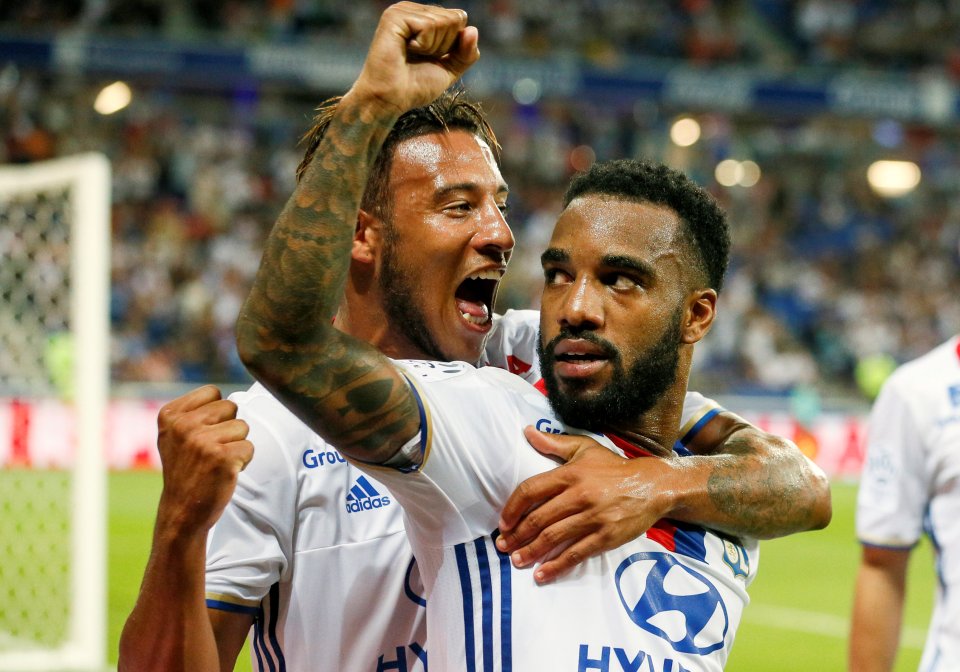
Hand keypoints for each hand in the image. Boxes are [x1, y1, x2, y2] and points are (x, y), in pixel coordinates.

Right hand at [155, 385, 252, 534]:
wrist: (182, 510)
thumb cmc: (186, 469)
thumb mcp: (177, 434)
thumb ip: (196, 410)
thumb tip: (235, 393)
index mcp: (169, 414)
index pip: (213, 392)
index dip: (216, 413)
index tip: (201, 435)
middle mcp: (183, 425)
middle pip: (231, 406)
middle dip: (228, 428)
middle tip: (210, 451)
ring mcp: (202, 441)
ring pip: (243, 426)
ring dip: (236, 445)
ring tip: (216, 462)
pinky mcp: (222, 458)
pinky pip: (249, 447)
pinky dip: (243, 461)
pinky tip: (224, 472)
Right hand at [352, 2, 479, 112]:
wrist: (391, 100)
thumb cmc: (414, 87)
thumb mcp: (449, 70)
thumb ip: (466, 53)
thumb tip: (473, 30)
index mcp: (424, 17)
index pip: (459, 18)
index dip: (452, 45)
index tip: (430, 58)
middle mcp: (413, 10)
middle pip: (455, 19)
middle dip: (444, 46)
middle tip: (420, 58)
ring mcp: (403, 11)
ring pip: (444, 21)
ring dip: (433, 47)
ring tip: (412, 55)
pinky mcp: (395, 17)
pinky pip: (429, 25)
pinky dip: (424, 45)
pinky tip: (406, 50)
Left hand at [496, 427, 671, 583]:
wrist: (652, 485)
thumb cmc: (614, 467)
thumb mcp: (585, 448)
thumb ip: (554, 443)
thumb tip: (527, 432)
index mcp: (570, 474)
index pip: (531, 490)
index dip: (512, 508)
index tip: (503, 523)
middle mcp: (579, 495)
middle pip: (538, 518)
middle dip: (516, 535)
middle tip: (502, 546)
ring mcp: (593, 517)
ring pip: (554, 537)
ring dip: (531, 552)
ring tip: (516, 560)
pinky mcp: (606, 536)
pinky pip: (576, 553)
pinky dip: (556, 565)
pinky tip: (542, 574)